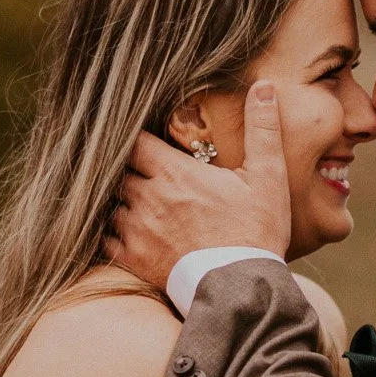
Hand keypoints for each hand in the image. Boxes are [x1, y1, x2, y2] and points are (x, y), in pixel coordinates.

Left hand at [107, 82, 291, 290]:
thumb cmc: (256, 232)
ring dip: (122, 202)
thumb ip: (262, 129)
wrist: (243, 290)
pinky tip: (129, 233)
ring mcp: (137, 231)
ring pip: (111, 205)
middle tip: (144, 173)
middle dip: (130, 170)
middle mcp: (148, 198)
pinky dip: (113, 234)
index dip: (138, 139)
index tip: (148, 142)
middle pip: (120, 172)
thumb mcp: (268, 177)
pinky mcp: (134, 260)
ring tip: (139, 204)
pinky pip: (107, 240)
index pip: (134, 141)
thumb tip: (265, 87)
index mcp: (174, 173)